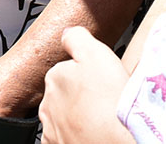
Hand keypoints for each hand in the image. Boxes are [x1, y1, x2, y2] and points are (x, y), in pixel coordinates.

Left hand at [40, 27, 133, 143]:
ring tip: (101, 121)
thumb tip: (67, 33)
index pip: (68, 70)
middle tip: (104, 103)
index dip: (88, 75)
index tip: (101, 82)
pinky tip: (92, 135)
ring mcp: (51, 129)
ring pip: (64, 119)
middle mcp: (48, 103)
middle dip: (80, 98)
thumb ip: (77, 38)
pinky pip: (64, 139)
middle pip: (65, 95)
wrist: (116, 142)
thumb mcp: (96, 53)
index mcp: (55, 77)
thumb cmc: (109, 101)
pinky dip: (75, 137)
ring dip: (77, 119)